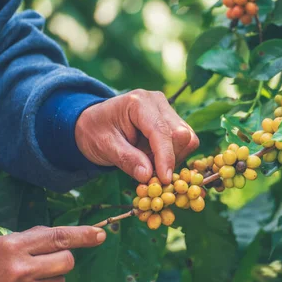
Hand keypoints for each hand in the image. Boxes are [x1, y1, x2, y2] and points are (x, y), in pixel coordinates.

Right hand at [0, 226, 105, 281]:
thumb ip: (31, 239)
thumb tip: (64, 236)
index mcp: (13, 248)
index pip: (58, 237)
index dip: (83, 235)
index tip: (100, 235)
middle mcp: (20, 271)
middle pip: (67, 262)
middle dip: (61, 260)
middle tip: (43, 263)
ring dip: (49, 281)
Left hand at [75, 89, 198, 184]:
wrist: (94, 123)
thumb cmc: (95, 132)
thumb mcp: (104, 147)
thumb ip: (126, 159)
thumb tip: (148, 176)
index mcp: (138, 102)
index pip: (161, 131)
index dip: (165, 157)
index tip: (164, 180)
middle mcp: (158, 102)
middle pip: (181, 134)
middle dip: (169, 158)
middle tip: (149, 172)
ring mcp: (168, 110)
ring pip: (188, 139)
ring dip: (173, 158)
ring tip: (149, 162)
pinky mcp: (173, 120)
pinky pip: (185, 142)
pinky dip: (173, 156)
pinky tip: (155, 158)